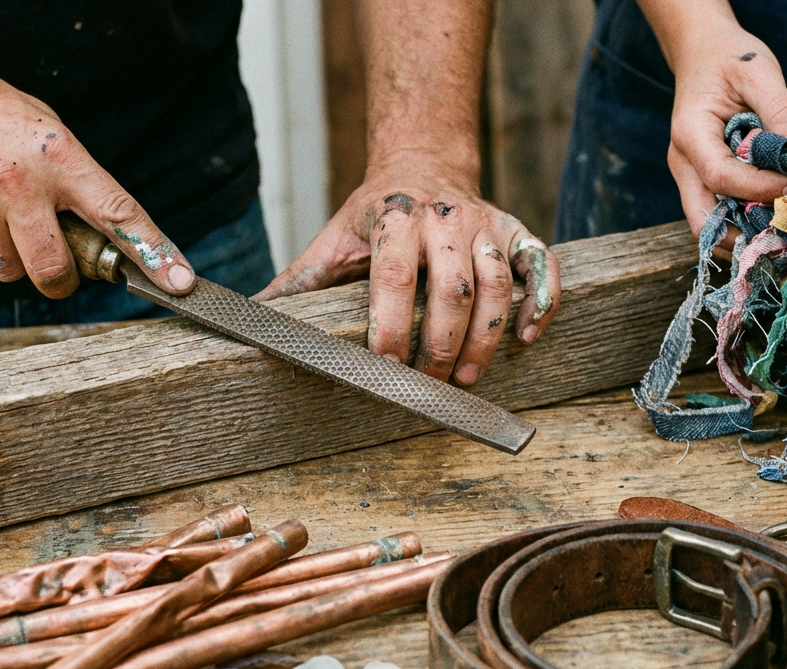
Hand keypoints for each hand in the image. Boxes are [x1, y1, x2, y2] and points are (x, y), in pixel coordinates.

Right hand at [0, 60, 194, 297]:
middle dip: (61, 275)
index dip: (154, 254)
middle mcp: (17, 184)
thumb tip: (108, 241)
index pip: (119, 215)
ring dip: (12, 257)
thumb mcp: (47, 132)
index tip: (180, 283)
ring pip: (9, 272)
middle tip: (57, 259)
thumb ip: (77, 183)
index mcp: (58, 157)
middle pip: (56, 269)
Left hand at [254, 159, 559, 385]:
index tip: (383, 365)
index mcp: (395, 218)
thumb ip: (297, 282)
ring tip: (468, 377)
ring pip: (498, 284)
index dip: (390, 323)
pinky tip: (527, 336)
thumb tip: (245, 321)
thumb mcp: (331, 240)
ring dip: (486, 337)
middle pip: (453, 290)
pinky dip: (542, 301)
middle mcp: (445, 217)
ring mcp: (486, 223)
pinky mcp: (517, 230)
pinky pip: (542, 265)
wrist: (422, 163)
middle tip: (429, 386)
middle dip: (440, 345)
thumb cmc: (372, 216)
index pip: (395, 275)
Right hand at [655, 10, 786, 246]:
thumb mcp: (760, 73)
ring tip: (783, 229)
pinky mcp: (703, 178)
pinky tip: (773, 217)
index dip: (759, 188)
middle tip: (785, 232)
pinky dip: (743, 222)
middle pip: (702, 219)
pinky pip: (719, 212)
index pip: (720, 177)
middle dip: (742, 235)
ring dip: (743, 234)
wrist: (703, 52)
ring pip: (708, 223)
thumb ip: (782, 111)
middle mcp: (684, 162)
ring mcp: (690, 174)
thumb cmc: (729, 57)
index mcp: (691, 135)